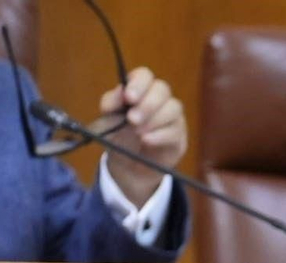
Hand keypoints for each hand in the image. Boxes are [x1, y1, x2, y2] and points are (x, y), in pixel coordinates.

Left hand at [99, 66, 187, 207]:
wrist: (129, 164)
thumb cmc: (118, 137)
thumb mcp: (106, 121)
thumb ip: (111, 104)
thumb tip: (120, 92)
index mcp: (139, 90)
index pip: (144, 75)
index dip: (139, 84)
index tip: (128, 98)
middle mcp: (158, 98)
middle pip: (162, 89)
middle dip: (147, 104)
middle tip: (132, 119)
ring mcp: (171, 116)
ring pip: (173, 108)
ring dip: (154, 120)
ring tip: (138, 133)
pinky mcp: (178, 134)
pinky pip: (175, 130)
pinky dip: (160, 135)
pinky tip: (147, 141)